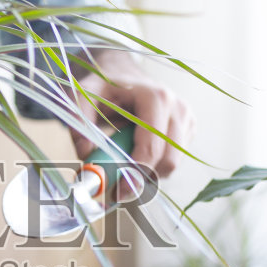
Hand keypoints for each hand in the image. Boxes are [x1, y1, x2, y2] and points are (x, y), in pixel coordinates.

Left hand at [71, 48, 195, 179]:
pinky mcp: (187, 130)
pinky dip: (153, 166)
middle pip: (167, 161)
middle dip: (142, 179)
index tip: (116, 191)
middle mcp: (178, 107)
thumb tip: (87, 157)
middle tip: (117, 190)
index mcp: (156, 97)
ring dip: (147, 173)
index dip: (135, 173)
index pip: (152, 146)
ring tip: (121, 164)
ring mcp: (186, 119)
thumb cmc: (103, 87)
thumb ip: (79, 122)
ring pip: (172, 165)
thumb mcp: (83, 96)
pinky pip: (172, 161)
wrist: (122, 75)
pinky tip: (136, 152)